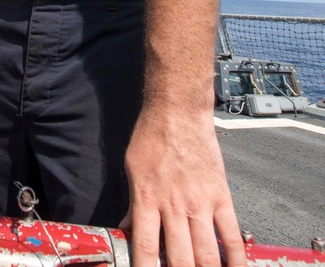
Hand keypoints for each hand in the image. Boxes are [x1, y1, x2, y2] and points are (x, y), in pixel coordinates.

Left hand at [121, 107, 246, 266]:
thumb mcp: (131, 169)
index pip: (145, 246)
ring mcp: (200, 203)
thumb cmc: (151, 136)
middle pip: (179, 258)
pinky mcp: (221, 197)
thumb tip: (127, 227)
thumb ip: (132, 202)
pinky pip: (232, 235)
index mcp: (146, 199)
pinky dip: (236, 259)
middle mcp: (173, 205)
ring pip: (206, 253)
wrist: (178, 112)